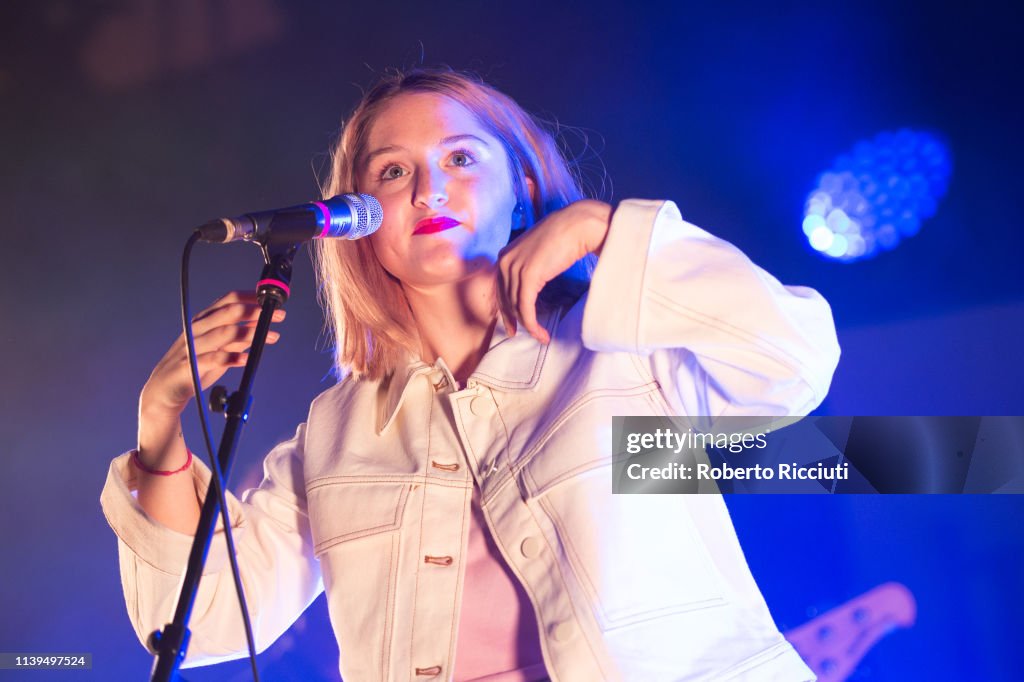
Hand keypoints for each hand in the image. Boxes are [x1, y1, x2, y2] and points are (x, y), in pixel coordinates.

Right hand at [139, 290, 285, 420]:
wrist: (163, 390)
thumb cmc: (192, 366)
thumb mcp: (218, 348)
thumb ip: (237, 337)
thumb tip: (260, 326)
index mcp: (203, 320)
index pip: (227, 300)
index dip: (251, 297)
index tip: (271, 299)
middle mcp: (197, 329)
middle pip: (228, 313)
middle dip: (255, 312)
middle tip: (278, 315)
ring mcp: (192, 347)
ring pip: (224, 333)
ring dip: (250, 333)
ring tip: (272, 336)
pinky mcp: (189, 366)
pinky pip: (213, 359)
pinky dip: (232, 358)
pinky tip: (247, 359)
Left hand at [496, 199, 611, 343]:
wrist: (577, 225)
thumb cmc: (563, 236)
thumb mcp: (537, 252)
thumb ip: (528, 265)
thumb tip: (530, 283)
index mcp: (505, 255)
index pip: (500, 289)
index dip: (505, 309)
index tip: (512, 324)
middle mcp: (504, 261)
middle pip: (505, 300)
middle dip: (512, 320)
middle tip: (519, 335)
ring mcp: (515, 268)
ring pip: (516, 306)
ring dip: (528, 326)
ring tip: (540, 336)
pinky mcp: (528, 277)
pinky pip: (526, 307)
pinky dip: (532, 324)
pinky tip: (541, 333)